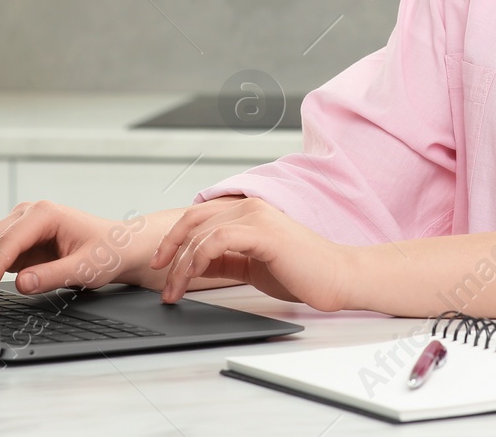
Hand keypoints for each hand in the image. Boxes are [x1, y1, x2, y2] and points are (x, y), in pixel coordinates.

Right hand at [0, 198, 239, 293]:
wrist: (121, 248)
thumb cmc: (109, 251)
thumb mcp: (85, 268)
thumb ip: (52, 275)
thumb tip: (23, 283)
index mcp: (46, 213)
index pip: (9, 240)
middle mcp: (31, 213)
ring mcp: (25, 225)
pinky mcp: (23, 239)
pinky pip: (1, 254)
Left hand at [150, 196, 357, 310]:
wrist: (337, 277)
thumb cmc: (302, 273)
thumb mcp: (252, 266)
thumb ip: (225, 260)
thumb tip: (195, 265)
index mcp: (249, 211)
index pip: (199, 217)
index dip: (175, 238)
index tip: (161, 264)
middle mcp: (251, 206)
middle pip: (193, 219)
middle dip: (169, 248)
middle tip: (159, 276)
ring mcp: (257, 217)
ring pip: (201, 232)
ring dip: (181, 263)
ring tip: (174, 290)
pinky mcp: (263, 232)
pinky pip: (218, 240)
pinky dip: (199, 258)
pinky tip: (194, 277)